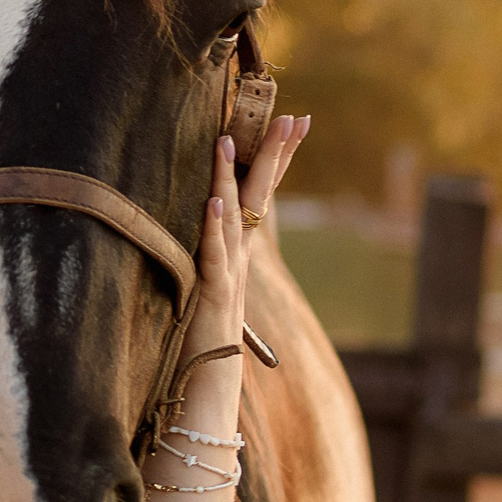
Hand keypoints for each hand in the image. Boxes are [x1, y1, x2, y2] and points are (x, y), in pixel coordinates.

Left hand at [183, 115, 310, 361]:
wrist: (209, 385)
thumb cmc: (206, 339)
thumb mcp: (210, 290)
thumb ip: (215, 261)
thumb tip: (213, 228)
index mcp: (239, 253)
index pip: (263, 196)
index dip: (279, 159)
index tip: (295, 121)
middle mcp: (239, 259)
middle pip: (260, 198)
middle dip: (275, 154)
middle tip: (293, 116)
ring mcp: (227, 275)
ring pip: (232, 218)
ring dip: (231, 178)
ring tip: (228, 139)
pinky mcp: (210, 294)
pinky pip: (212, 256)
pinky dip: (213, 228)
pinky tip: (213, 202)